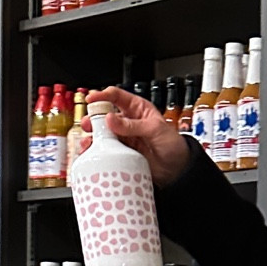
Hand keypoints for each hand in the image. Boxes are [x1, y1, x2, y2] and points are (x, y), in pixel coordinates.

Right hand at [69, 84, 190, 186]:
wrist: (178, 170)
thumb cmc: (174, 145)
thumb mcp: (156, 130)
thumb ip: (133, 125)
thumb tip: (110, 119)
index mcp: (138, 109)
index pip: (117, 96)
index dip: (103, 95)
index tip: (91, 99)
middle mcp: (128, 122)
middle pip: (105, 115)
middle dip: (94, 118)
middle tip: (89, 124)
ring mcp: (124, 137)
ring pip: (103, 133)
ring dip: (93, 136)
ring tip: (89, 141)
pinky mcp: (122, 153)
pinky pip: (106, 149)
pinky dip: (98, 150)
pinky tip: (93, 152)